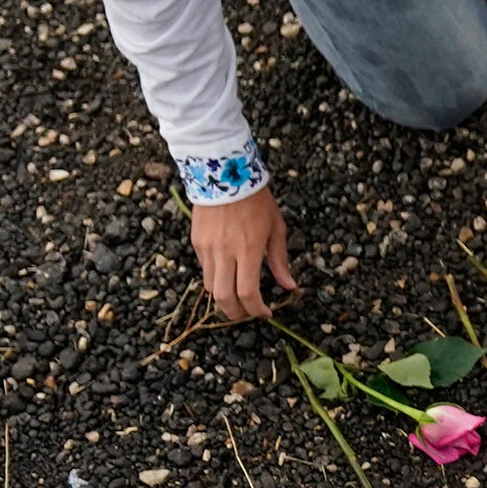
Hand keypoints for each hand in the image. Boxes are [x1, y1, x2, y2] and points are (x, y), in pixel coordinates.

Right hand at [193, 187, 296, 321]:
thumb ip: (280, 260)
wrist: (226, 173)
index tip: (266, 313)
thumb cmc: (258, 200)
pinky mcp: (196, 242)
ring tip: (238, 298)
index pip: (248, 292)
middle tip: (247, 314)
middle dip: (236, 313)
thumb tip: (290, 287)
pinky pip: (204, 269)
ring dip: (224, 298)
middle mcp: (225, 252)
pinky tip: (228, 274)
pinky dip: (216, 278)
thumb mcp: (276, 229)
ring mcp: (207, 248)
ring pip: (210, 286)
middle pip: (223, 297)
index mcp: (248, 250)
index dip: (256, 309)